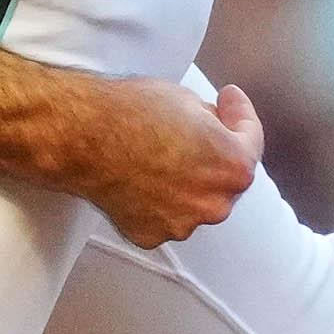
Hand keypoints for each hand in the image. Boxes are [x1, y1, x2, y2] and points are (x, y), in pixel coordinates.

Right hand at [65, 77, 260, 247]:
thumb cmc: (132, 112)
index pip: (252, 139)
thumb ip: (212, 121)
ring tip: (162, 155)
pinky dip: (158, 199)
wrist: (81, 137)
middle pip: (225, 178)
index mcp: (234, 167)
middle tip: (199, 129)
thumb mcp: (187, 98)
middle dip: (216, 153)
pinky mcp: (150, 235)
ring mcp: (182, 224)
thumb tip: (212, 128)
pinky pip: (163, 215)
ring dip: (188, 180)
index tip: (230, 99)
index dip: (241, 113)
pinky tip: (141, 176)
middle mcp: (215, 204)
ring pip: (194, 201)